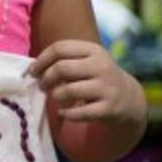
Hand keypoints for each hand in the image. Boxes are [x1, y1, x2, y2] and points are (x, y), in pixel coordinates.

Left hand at [28, 40, 144, 123]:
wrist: (129, 98)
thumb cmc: (97, 77)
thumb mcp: (87, 61)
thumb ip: (64, 61)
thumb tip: (32, 69)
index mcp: (94, 51)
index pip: (59, 48)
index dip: (41, 60)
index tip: (33, 71)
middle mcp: (102, 67)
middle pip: (61, 68)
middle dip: (46, 78)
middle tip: (42, 86)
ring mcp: (107, 88)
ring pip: (67, 90)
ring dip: (55, 96)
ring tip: (55, 97)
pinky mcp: (109, 108)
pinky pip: (78, 113)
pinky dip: (66, 113)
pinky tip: (63, 112)